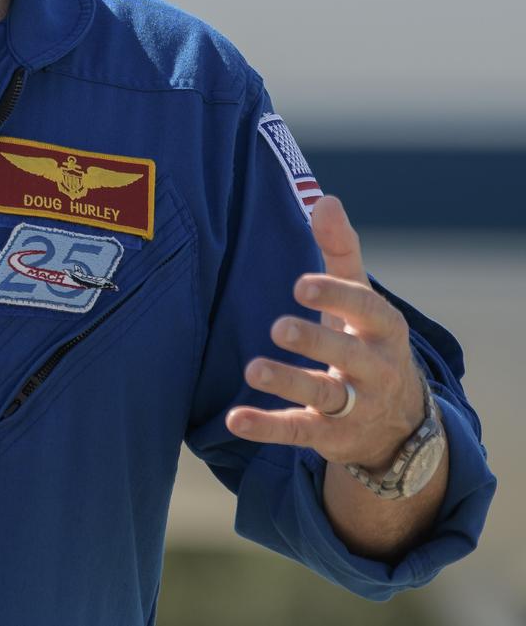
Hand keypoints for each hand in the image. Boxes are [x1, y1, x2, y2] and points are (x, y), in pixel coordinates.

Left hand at [225, 197, 424, 473]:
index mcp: (384, 329)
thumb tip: (325, 199)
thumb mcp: (362, 296)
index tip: (301, 284)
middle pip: (347, 355)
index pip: (366, 309)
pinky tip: (236, 420)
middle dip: (315, 342)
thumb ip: (342, 249)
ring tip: (252, 369)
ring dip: (288, 383)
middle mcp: (376, 369)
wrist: (400, 422)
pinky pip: (299, 432)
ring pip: (324, 396)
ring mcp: (356, 406)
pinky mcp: (331, 437)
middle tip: (278, 327)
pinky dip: (267, 428)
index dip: (336, 296)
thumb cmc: (367, 338)